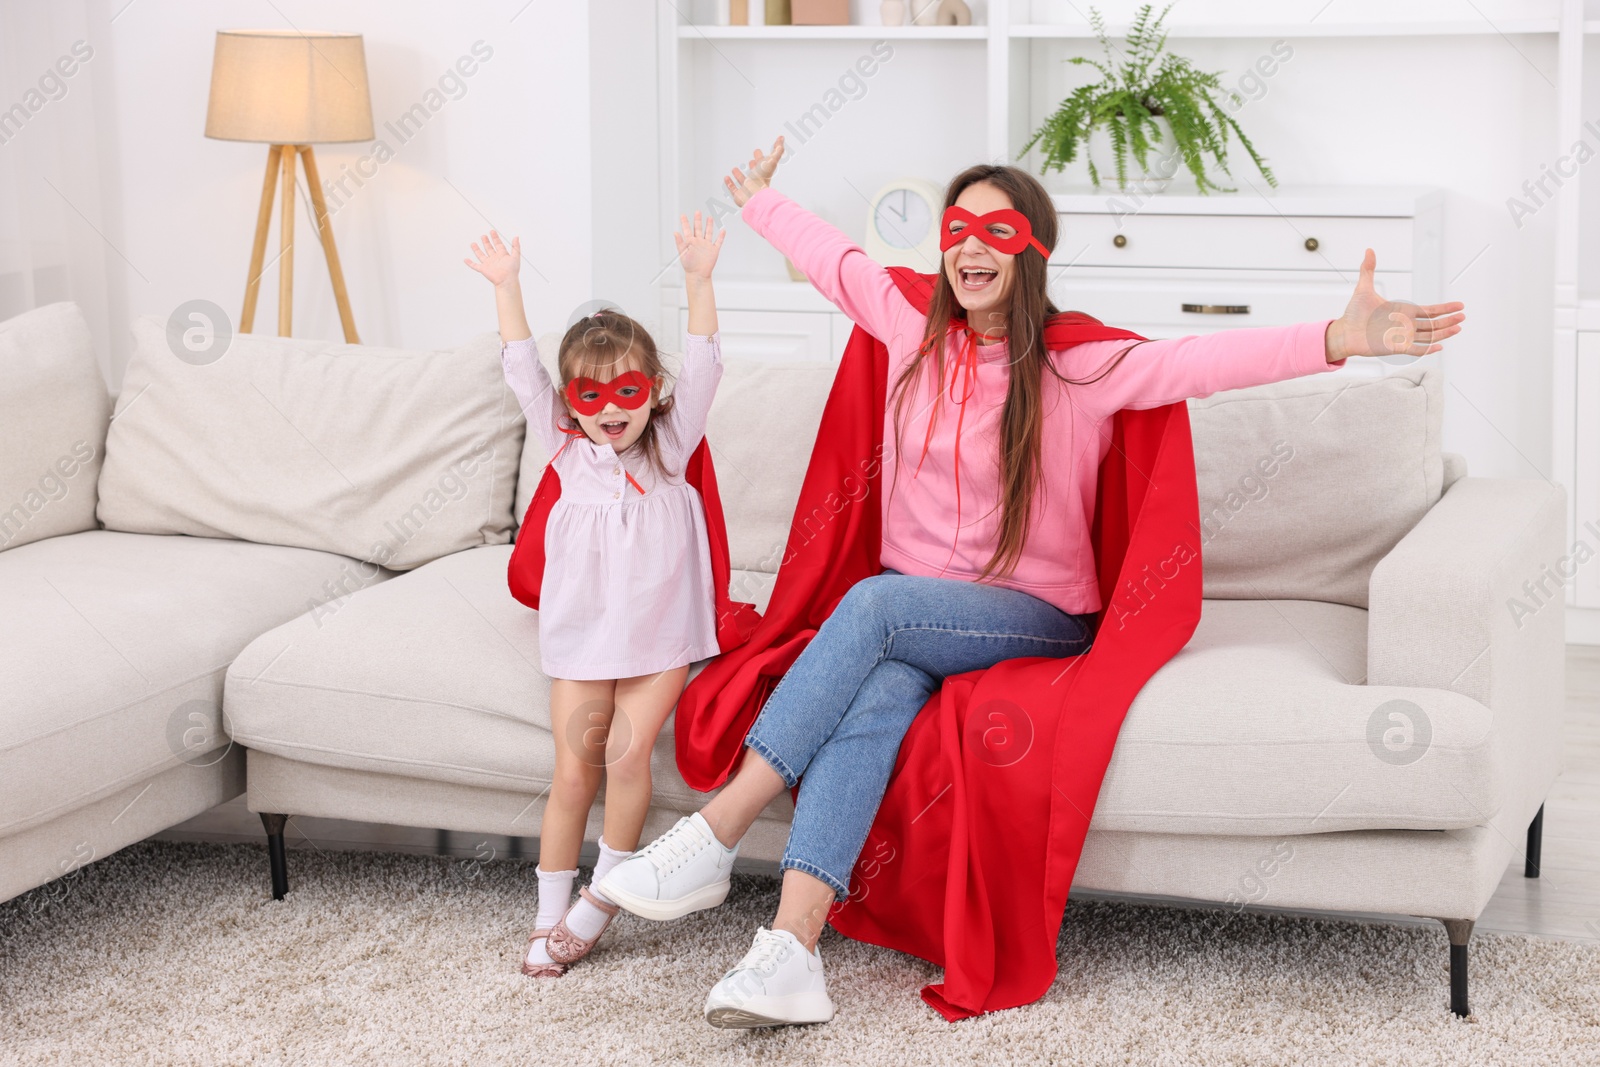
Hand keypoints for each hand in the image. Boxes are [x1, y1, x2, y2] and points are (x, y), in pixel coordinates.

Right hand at [463, 230, 520, 288]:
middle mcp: (495, 258)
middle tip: (483, 236)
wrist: (507, 280)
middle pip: (489, 248)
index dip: (495, 238)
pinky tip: (466, 260)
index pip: (498, 244)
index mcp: (502, 255)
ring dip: (477, 249)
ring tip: (473, 244)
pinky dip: (470, 263)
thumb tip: (516, 237)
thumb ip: (516, 246)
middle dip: (486, 242)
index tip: (492, 232)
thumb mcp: (516, 256)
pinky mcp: (483, 269)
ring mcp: (488, 264)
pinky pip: (475, 266)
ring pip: (481, 255)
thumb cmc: (512, 271)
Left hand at [674, 211, 725, 279]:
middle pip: (698, 228)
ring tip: (710, 218)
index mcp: (690, 242)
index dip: (685, 222)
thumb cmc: (689, 266)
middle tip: (697, 212)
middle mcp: (698, 242)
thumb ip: (679, 242)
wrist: (698, 275)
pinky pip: (718, 242)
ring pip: (708, 233)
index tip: (683, 215)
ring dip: (709, 225)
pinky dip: (721, 236)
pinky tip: (723, 231)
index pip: (687, 230)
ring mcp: (706, 246)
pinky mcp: (713, 250)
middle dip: (698, 220)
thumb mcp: (682, 253)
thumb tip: (675, 232)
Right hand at [723, 136, 784, 207]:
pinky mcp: (739, 195)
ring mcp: (747, 188)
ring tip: (735, 169)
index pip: (762, 163)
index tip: (757, 151)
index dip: (760, 157)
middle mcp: (756, 181)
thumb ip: (777, 149)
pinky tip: (726, 178)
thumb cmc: (762, 179)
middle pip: (755, 172)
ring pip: (744, 181)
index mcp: (763, 173)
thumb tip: (781, 138)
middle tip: (751, 161)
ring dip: (739, 175)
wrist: (754, 195)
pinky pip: (733, 189)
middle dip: (753, 166)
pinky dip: (729, 184)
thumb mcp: (771, 160)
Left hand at [1326, 249, 1465, 360]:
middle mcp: (1406, 324)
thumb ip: (1369, 269)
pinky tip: (1440, 346)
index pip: (1430, 310)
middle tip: (1463, 316)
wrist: (1344, 331)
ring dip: (1443, 333)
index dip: (1445, 308)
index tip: (1459, 305)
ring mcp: (1402, 337)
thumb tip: (1369, 250)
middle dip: (1449, 320)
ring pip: (1429, 336)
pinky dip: (1428, 349)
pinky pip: (1416, 349)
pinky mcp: (1396, 348)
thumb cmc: (1353, 313)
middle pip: (1433, 323)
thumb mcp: (1364, 288)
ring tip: (1458, 328)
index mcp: (1403, 311)